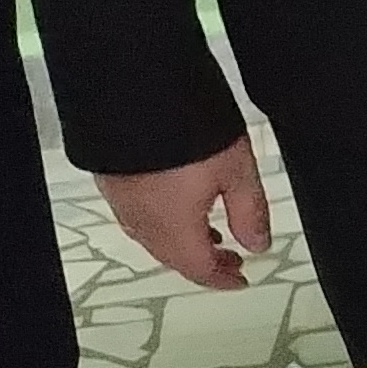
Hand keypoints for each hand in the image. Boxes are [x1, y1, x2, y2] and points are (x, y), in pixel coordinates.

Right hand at [99, 135, 270, 290]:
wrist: (131, 87)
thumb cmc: (188, 126)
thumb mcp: (237, 170)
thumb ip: (249, 212)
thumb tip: (258, 245)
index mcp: (172, 225)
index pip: (198, 268)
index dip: (221, 279)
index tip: (240, 280)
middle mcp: (140, 219)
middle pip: (172, 256)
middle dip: (204, 262)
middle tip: (231, 259)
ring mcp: (119, 198)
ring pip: (152, 237)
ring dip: (183, 243)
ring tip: (212, 233)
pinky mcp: (108, 177)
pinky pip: (136, 215)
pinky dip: (161, 222)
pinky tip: (177, 206)